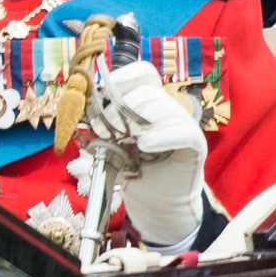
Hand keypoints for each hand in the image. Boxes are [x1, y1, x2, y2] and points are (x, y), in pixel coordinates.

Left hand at [91, 60, 207, 247]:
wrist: (153, 203)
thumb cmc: (132, 171)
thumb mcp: (109, 145)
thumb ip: (100, 127)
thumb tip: (80, 113)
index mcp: (148, 103)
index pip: (142, 74)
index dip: (123, 77)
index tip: (102, 92)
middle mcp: (168, 109)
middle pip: (146, 93)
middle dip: (119, 109)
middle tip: (104, 131)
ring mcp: (183, 125)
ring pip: (162, 108)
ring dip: (136, 124)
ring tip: (123, 143)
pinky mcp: (195, 145)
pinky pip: (182, 131)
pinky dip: (161, 136)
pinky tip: (144, 145)